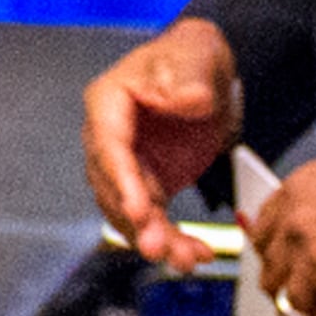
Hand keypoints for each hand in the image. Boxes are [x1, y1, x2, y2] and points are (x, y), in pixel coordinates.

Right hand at [82, 17, 242, 271]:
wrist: (208, 71)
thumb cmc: (190, 56)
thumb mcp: (193, 58)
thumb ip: (188, 80)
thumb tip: (187, 99)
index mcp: (107, 103)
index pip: (109, 147)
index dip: (122, 182)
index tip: (139, 210)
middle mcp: (109, 138)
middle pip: (113, 188)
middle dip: (136, 222)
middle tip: (157, 246)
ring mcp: (127, 165)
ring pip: (130, 212)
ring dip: (154, 238)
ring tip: (184, 259)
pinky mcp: (148, 184)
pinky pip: (153, 219)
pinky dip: (172, 238)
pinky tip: (194, 252)